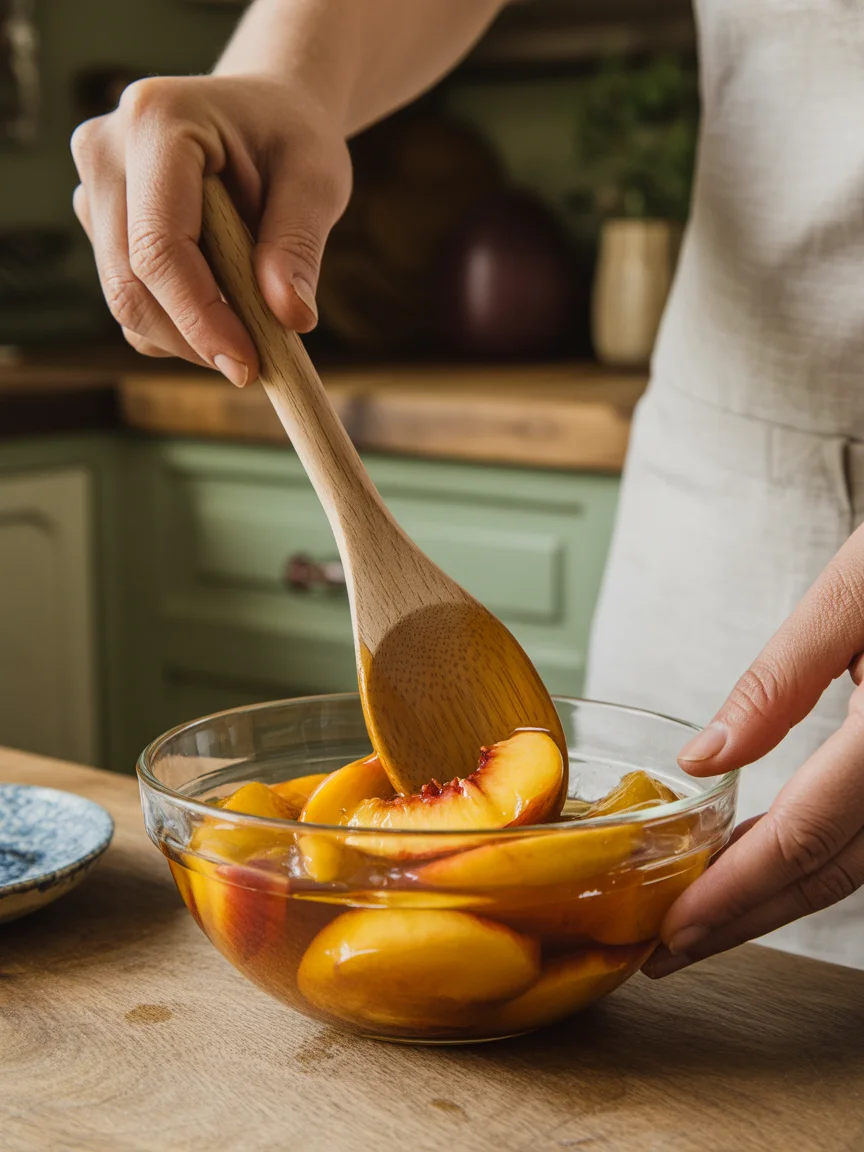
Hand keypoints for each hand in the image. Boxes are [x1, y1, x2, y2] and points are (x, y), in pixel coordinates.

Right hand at [71, 74, 350, 384]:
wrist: (263, 115)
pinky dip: (176, 322)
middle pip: (129, 283)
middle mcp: (106, 149)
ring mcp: (91, 186)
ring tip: (248, 320)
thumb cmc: (292, 139)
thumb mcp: (317, 180)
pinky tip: (220, 302)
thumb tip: (290, 318)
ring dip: (187, 334)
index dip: (199, 317)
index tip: (247, 366)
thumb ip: (300, 245)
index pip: (160, 245)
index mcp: (158, 120)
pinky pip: (130, 298)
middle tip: (254, 366)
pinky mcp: (96, 220)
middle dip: (192, 338)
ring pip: (125, 300)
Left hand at [644, 523, 863, 976]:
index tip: (671, 934)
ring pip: (859, 866)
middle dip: (746, 919)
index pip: (806, 835)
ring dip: (779, 899)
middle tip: (669, 954)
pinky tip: (769, 860)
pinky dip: (818, 860)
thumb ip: (780, 681)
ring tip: (705, 917)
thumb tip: (704, 760)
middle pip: (832, 873)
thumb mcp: (853, 592)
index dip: (734, 892)